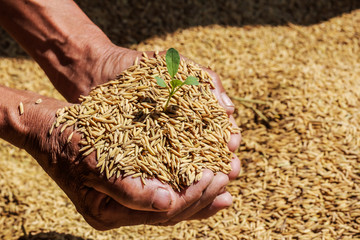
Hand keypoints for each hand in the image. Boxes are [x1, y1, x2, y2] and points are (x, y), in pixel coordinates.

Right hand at [18, 94, 232, 229]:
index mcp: (110, 213)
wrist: (49, 127)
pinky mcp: (132, 181)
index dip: (193, 197)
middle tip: (231, 178)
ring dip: (201, 191)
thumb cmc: (69, 142)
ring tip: (228, 180)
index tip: (218, 177)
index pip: (164, 213)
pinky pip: (167, 186)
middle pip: (174, 211)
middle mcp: (122, 211)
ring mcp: (127, 199)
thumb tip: (168, 202)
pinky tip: (205, 172)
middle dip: (204, 195)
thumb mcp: (95, 164)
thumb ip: (129, 189)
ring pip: (174, 201)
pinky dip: (187, 180)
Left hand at [61, 46, 241, 178]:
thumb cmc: (136, 66)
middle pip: (207, 154)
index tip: (233, 145)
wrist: (96, 71)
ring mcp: (159, 148)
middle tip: (230, 171)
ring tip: (212, 181)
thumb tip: (230, 109)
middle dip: (221, 163)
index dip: (228, 140)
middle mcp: (178, 135)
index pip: (218, 132)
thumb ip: (205, 81)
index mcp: (192, 116)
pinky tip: (180, 187)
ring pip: (185, 167)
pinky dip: (170, 180)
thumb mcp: (175, 66)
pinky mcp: (138, 159)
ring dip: (202, 177)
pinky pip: (157, 172)